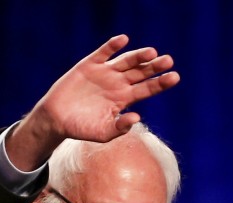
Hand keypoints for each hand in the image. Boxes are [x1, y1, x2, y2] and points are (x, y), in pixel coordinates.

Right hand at [7, 34, 179, 169]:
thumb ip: (120, 127)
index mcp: (125, 99)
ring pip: (126, 61)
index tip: (175, 77)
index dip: (161, 83)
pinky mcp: (89, 64)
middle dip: (154, 67)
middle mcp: (118, 83)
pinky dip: (112, 46)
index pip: (147, 89)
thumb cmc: (82, 129)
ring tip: (151, 52)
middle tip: (168, 60)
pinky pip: (103, 53)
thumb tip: (137, 118)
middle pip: (141, 72)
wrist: (57, 119)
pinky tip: (123, 40)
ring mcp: (105, 72)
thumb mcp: (103, 133)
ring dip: (138, 55)